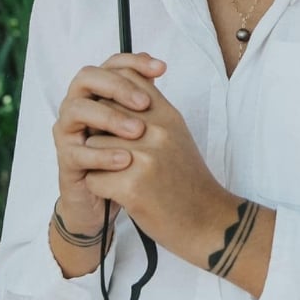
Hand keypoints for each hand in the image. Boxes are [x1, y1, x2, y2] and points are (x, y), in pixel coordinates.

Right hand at [52, 52, 166, 226]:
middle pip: (87, 78)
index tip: (162, 69)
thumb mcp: (143, 124)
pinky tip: (126, 159)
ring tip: (138, 132)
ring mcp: (69, 131)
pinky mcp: (65, 160)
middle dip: (117, 87)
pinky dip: (103, 154)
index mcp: (98, 92)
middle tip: (145, 103)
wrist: (115, 199)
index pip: (111, 64)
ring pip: (77, 109)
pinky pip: (77, 152)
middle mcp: (79, 104)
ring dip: (109, 117)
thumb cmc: (128, 156)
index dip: (134, 61)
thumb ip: (145, 97)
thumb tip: (158, 67)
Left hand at [77, 64, 232, 262]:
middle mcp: (156, 131)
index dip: (111, 96)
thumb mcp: (176, 134)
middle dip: (101, 133)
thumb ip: (151, 111)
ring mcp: (144, 158)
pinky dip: (101, 189)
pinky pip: (93, 178)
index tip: (112, 116)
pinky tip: (120, 194)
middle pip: (102, 114)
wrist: (208, 220)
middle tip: (115, 154)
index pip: (126, 79)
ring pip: (92, 147)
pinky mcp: (131, 186)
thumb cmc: (187, 179)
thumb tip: (118, 90)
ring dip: (98, 164)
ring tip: (120, 176)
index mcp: (167, 115)